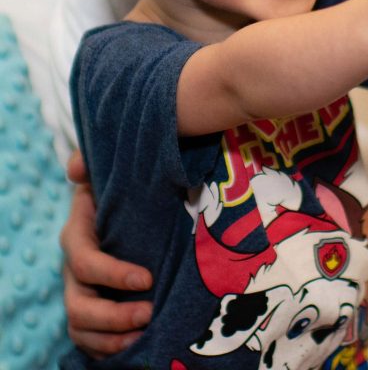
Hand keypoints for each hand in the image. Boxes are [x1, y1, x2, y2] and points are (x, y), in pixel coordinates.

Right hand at [62, 150, 152, 357]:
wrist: (123, 204)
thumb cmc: (118, 187)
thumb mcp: (108, 171)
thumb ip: (91, 162)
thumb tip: (76, 167)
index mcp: (76, 235)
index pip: (85, 262)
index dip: (112, 274)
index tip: (147, 278)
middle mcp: (73, 270)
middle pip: (79, 306)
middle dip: (113, 316)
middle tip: (149, 312)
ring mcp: (81, 292)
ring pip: (82, 328)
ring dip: (111, 337)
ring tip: (144, 332)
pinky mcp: (93, 309)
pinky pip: (90, 340)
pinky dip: (108, 348)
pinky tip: (136, 345)